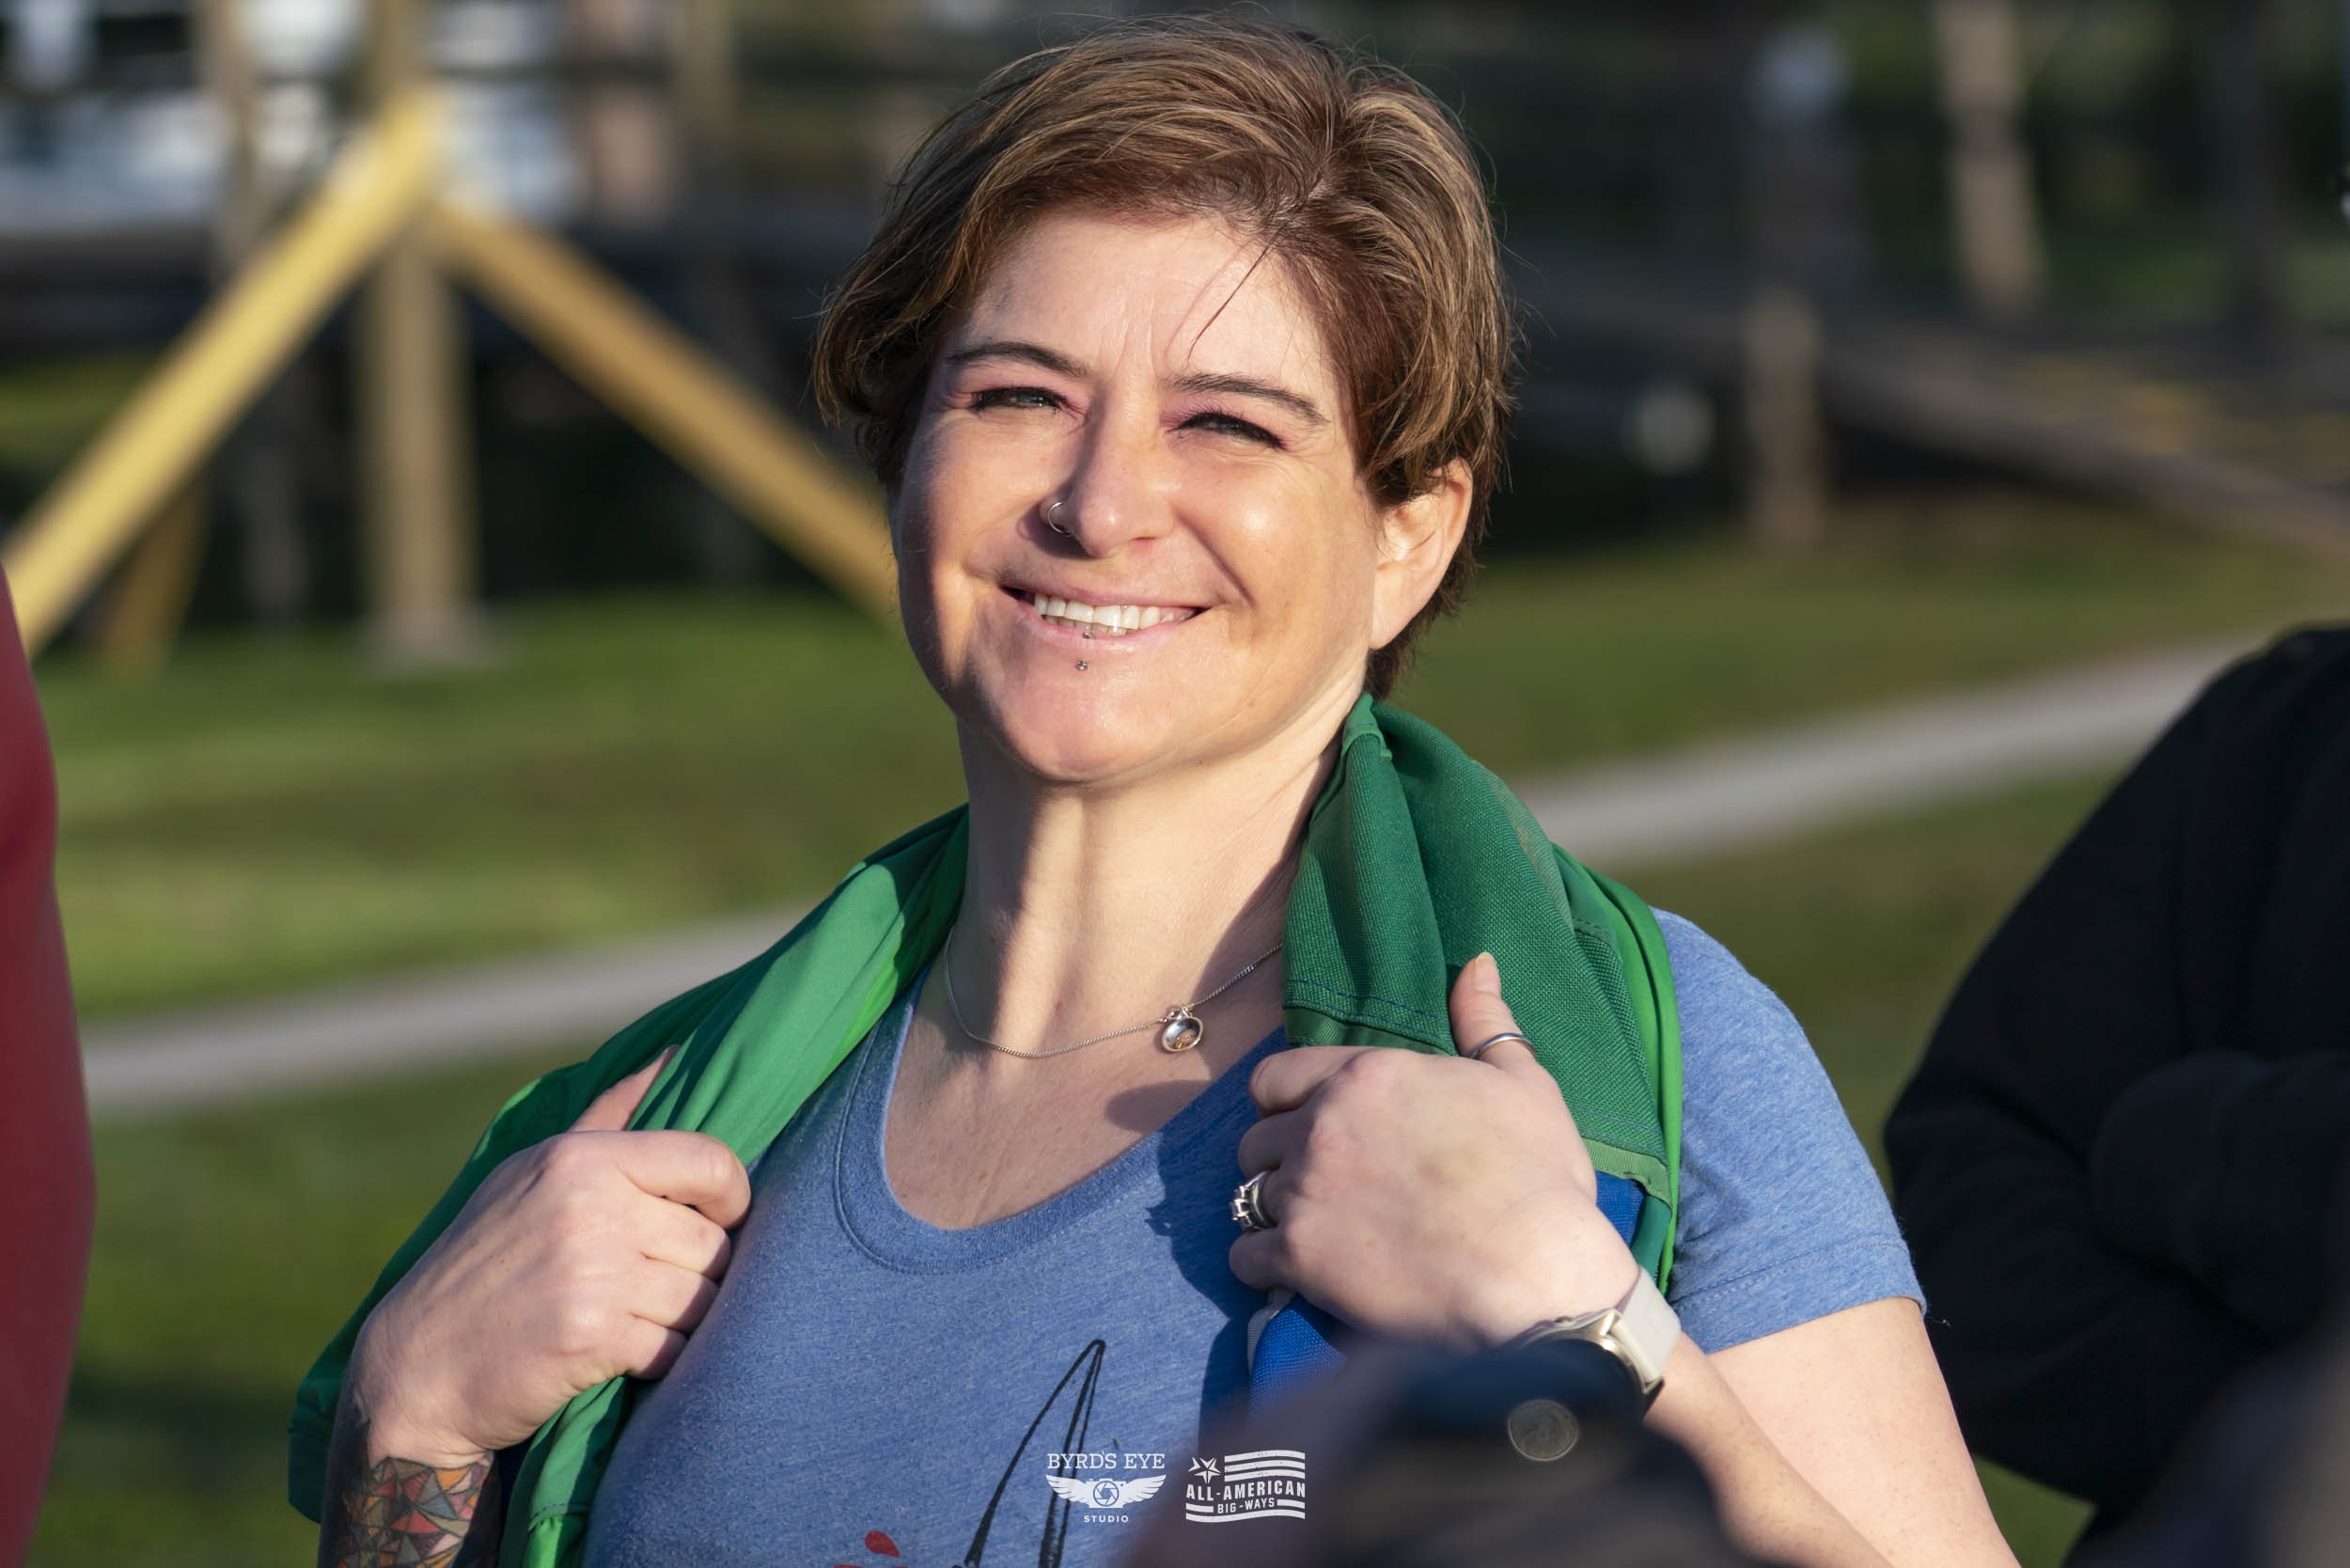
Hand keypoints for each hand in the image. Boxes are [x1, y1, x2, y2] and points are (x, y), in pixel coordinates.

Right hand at [347, 1049, 749, 1465]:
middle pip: (712, 1241)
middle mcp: (589, 1207)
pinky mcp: (592, 1337)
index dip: (732, 1196)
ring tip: (636, 1322)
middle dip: (698, 1272)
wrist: (416, 1368)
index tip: (718, 1219)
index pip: (708, 1160)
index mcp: (580, 1158)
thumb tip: (676, 1053)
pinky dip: (664, 1360)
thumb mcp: (534, 1171)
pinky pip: (677, 1348)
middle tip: (652, 1289)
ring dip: (683, 1321)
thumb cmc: (486, 1263)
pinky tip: (625, 1358)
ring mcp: (592, 1273)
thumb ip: (612, 1114)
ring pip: (702, 1298)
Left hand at [1229, 953, 1638, 1349]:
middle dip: (1280, 1162)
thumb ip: (1485, 1021)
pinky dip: (1264, 1267)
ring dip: (1275, 1214)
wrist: (1536, 1272)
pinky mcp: (1299, 1256)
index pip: (1273, 1078)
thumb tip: (1477, 961)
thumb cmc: (1537, 1176)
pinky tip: (1298, 1275)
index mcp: (1365, 1075)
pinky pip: (1244, 1258)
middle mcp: (1322, 1125)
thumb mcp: (1521, 1083)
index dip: (1285, 1104)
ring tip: (1315, 1232)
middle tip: (1321, 1188)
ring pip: (1247, 1197)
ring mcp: (1305, 1190)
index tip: (1309, 1127)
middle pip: (1255, 1140)